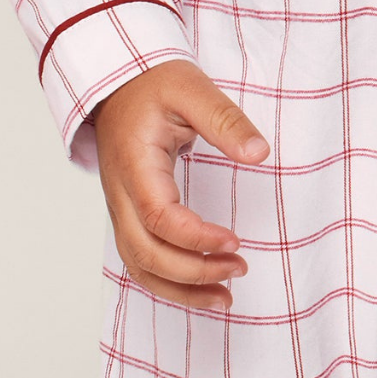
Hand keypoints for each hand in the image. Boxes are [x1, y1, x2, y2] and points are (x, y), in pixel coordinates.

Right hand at [74, 58, 269, 311]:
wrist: (117, 82)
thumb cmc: (153, 83)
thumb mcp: (192, 88)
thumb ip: (225, 120)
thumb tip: (259, 154)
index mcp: (135, 164)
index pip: (159, 217)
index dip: (196, 238)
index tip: (235, 242)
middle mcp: (120, 193)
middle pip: (144, 253)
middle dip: (192, 274)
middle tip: (239, 269)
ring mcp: (119, 206)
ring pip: (138, 265)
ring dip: (180, 288)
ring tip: (225, 295)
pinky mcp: (128, 212)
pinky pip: (140, 258)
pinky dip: (168, 280)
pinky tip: (202, 284)